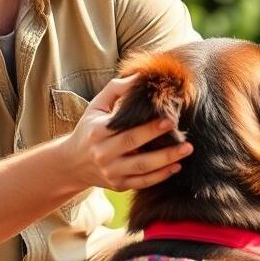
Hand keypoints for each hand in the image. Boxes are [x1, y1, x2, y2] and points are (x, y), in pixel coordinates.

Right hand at [61, 75, 193, 191]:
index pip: (125, 130)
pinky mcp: (118, 184)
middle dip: (161, 144)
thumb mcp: (96, 106)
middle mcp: (103, 154)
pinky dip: (160, 176)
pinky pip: (141, 182)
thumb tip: (141, 76)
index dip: (148, 127)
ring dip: (166, 161)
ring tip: (186, 151)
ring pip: (141, 169)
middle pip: (134, 148)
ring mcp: (111, 171)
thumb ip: (116, 89)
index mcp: (98, 132)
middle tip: (185, 138)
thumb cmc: (90, 128)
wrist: (73, 163)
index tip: (170, 119)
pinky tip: (176, 167)